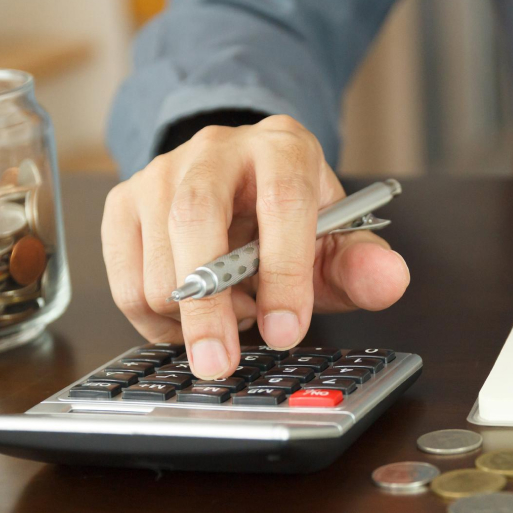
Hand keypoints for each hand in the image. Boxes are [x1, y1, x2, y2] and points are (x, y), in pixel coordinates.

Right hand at [102, 115, 409, 378]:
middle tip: (219, 364)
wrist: (239, 184)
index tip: (285, 333)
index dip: (284, 272)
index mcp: (281, 148)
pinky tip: (192, 315)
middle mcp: (215, 149)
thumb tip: (389, 280)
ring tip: (232, 312)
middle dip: (208, 305)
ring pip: (155, 262)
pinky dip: (155, 320)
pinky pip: (125, 282)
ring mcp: (160, 173)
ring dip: (191, 315)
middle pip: (195, 219)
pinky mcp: (123, 204)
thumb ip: (362, 264)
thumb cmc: (290, 218)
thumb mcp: (334, 240)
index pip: (282, 200)